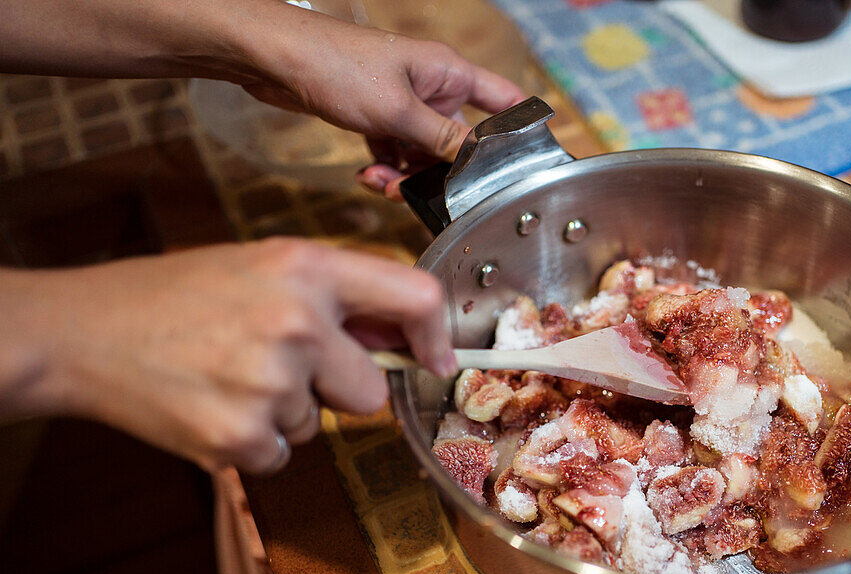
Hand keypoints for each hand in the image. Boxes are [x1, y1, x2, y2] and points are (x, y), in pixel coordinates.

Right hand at [3, 239, 453, 473]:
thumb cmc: (173, 296)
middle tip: (274, 365)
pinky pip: (281, 455)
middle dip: (334, 389)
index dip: (434, 336)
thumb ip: (337, 297)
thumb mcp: (261, 267)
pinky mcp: (240, 438)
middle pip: (370, 393)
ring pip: (318, 425)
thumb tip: (405, 338)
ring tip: (224, 376)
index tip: (433, 362)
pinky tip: (210, 406)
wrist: (81, 333)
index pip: (414, 296)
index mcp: (306, 268)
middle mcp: (296, 322)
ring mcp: (268, 383)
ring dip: (283, 412)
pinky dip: (252, 443)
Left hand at [242, 11, 525, 199]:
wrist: (274, 58)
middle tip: (426, 192)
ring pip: (424, 153)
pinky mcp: (378, 114)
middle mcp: (432, 86)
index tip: (528, 164)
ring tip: (382, 183)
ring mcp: (404, 101)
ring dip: (406, 175)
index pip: (504, 102)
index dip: (521, 130)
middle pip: (459, 140)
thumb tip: (477, 161)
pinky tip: (368, 174)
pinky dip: (384, 167)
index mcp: (448, 74)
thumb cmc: (335, 65)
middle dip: (442, 171)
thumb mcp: (396, 111)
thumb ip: (441, 139)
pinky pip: (395, 151)